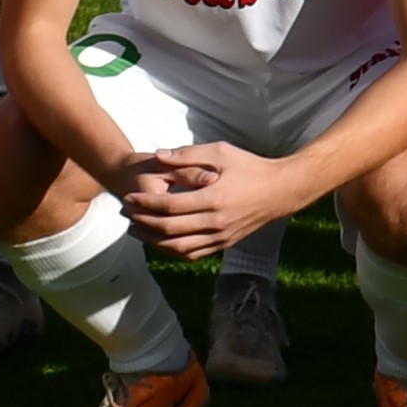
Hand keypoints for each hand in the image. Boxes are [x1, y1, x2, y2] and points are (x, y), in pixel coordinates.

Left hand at [117, 144, 277, 259]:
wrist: (281, 191)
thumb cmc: (250, 167)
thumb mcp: (220, 152)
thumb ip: (187, 155)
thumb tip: (158, 156)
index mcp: (213, 199)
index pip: (168, 206)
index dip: (145, 203)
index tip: (129, 197)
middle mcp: (215, 223)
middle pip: (168, 229)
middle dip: (142, 221)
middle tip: (126, 212)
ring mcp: (220, 237)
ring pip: (177, 247)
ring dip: (152, 240)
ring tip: (135, 230)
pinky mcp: (224, 244)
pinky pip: (192, 254)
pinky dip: (172, 251)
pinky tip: (159, 242)